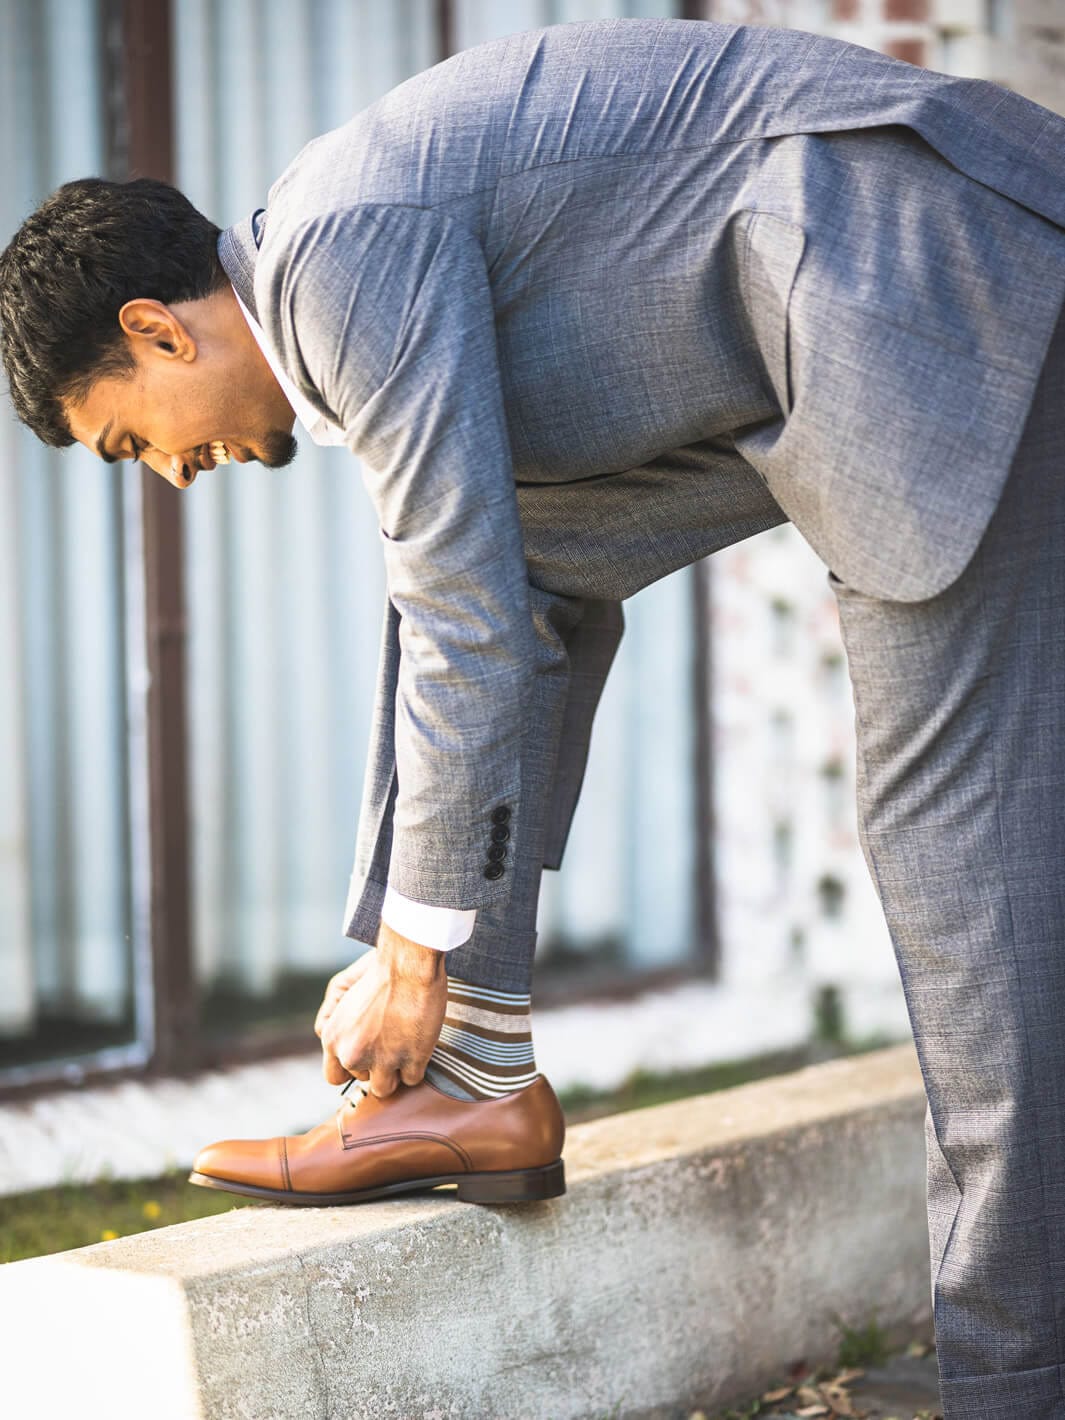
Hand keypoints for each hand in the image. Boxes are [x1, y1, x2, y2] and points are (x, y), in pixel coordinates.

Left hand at [318, 923, 447, 1097]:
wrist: (408, 964)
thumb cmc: (380, 973)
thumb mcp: (346, 1001)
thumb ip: (342, 1030)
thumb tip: (350, 1056)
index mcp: (332, 1039)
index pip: (334, 1076)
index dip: (351, 1069)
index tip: (365, 1059)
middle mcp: (352, 1054)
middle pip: (363, 1081)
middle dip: (377, 1066)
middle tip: (391, 1042)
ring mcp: (383, 1060)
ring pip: (385, 1089)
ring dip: (395, 1072)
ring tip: (405, 1048)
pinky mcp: (411, 1060)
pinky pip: (412, 1079)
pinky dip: (417, 1065)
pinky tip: (419, 1044)